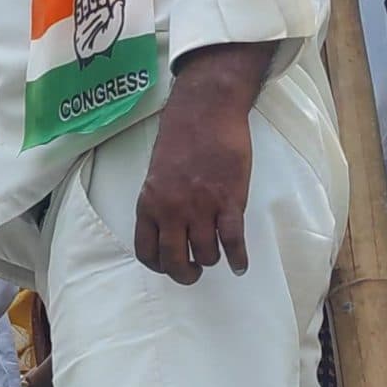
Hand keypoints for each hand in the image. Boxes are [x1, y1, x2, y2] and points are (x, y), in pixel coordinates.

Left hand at [135, 46, 269, 282]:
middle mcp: (171, 210)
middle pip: (175, 261)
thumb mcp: (157, 175)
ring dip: (212, 260)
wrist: (205, 112)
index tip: (169, 265)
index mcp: (149, 204)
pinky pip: (233, 241)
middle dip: (186, 274)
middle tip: (194, 272)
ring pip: (206, 254)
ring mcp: (200, 207)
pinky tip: (240, 265)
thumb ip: (159, 204)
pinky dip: (238, 259)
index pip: (147, 252)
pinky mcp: (229, 200)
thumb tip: (169, 231)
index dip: (159, 265)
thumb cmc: (181, 139)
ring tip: (217, 255)